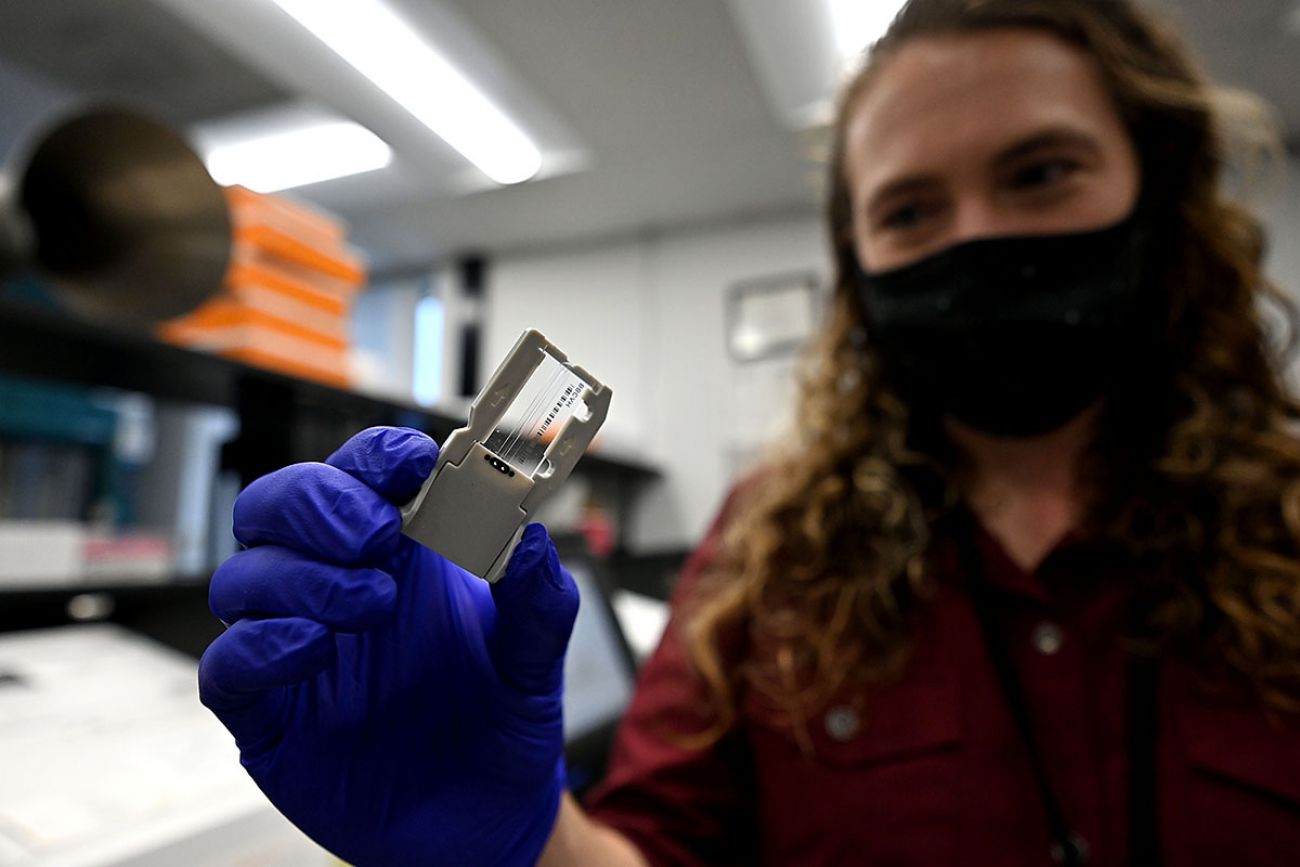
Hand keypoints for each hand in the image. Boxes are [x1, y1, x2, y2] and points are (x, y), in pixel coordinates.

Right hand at [198, 426, 578, 865]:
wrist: (490, 819)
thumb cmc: (502, 721)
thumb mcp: (536, 659)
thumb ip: (538, 599)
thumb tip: (529, 535)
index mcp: (399, 554)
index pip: (360, 475)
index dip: (376, 457)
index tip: (411, 463)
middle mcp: (337, 587)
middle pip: (279, 505)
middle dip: (319, 501)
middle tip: (376, 531)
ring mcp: (297, 650)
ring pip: (244, 577)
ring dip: (301, 573)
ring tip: (372, 601)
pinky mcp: (271, 718)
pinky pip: (229, 668)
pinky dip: (263, 645)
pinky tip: (316, 647)